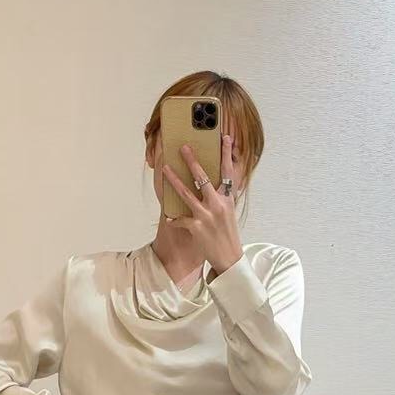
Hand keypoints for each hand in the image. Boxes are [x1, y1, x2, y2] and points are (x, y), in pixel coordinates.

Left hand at [160, 134, 243, 275]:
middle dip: (192, 161)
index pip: (228, 172)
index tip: (224, 138)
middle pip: (203, 178)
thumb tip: (214, 181)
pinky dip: (174, 219)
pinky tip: (169, 218)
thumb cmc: (227, 233)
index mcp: (227, 199)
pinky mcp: (196, 228)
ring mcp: (206, 216)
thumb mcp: (229, 211)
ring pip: (186, 193)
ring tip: (165, 168)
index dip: (227, 154)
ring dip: (174, 180)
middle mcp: (217, 205)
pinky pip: (180, 219)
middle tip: (183, 147)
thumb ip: (222, 195)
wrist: (229, 257)